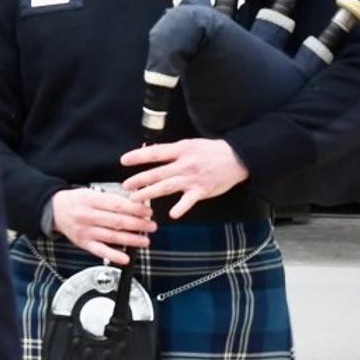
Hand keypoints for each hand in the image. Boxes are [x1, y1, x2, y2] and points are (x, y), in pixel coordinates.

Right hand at [50, 187, 155, 265]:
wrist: (54, 209)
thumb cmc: (77, 200)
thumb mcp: (91, 192)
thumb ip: (111, 198)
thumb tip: (135, 203)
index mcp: (91, 200)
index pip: (118, 205)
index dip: (135, 209)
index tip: (148, 211)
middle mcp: (88, 216)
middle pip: (117, 222)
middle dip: (138, 225)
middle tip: (151, 226)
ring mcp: (85, 231)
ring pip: (112, 237)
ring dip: (131, 240)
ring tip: (145, 240)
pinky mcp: (83, 243)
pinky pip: (101, 251)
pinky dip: (114, 256)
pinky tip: (126, 258)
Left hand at [120, 138, 248, 220]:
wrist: (236, 157)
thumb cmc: (211, 150)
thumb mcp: (190, 144)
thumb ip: (171, 150)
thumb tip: (150, 150)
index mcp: (181, 150)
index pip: (155, 153)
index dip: (138, 156)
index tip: (123, 161)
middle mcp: (184, 164)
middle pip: (157, 172)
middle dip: (139, 180)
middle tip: (125, 186)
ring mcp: (193, 178)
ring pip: (167, 186)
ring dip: (150, 192)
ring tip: (135, 198)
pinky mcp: (202, 190)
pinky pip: (189, 200)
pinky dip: (181, 207)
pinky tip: (172, 214)